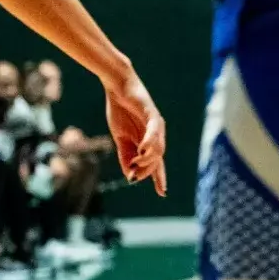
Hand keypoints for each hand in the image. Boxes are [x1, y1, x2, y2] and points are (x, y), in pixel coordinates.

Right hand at [102, 72, 167, 195]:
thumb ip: (125, 155)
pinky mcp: (151, 114)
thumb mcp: (119, 137)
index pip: (156, 163)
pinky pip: (154, 131)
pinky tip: (143, 150)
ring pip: (158, 148)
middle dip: (148, 170)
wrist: (116, 87)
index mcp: (148, 141)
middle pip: (157, 159)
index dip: (159, 177)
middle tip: (134, 175)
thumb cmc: (119, 110)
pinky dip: (150, 142)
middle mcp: (156, 134)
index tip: (162, 192)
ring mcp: (156, 125)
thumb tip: (130, 175)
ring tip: (136, 165)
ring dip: (147, 159)